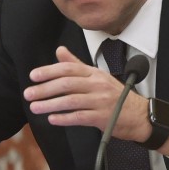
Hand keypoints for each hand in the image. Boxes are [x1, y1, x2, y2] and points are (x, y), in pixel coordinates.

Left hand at [23, 46, 149, 141]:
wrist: (140, 115)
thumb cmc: (117, 96)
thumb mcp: (98, 76)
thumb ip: (77, 65)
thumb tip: (60, 51)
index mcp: (94, 73)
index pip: (68, 68)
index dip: (49, 71)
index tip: (33, 76)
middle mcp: (97, 84)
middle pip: (67, 83)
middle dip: (45, 89)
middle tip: (28, 94)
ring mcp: (101, 101)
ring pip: (71, 100)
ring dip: (50, 104)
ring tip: (35, 107)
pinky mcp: (103, 117)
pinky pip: (80, 117)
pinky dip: (65, 118)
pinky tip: (52, 119)